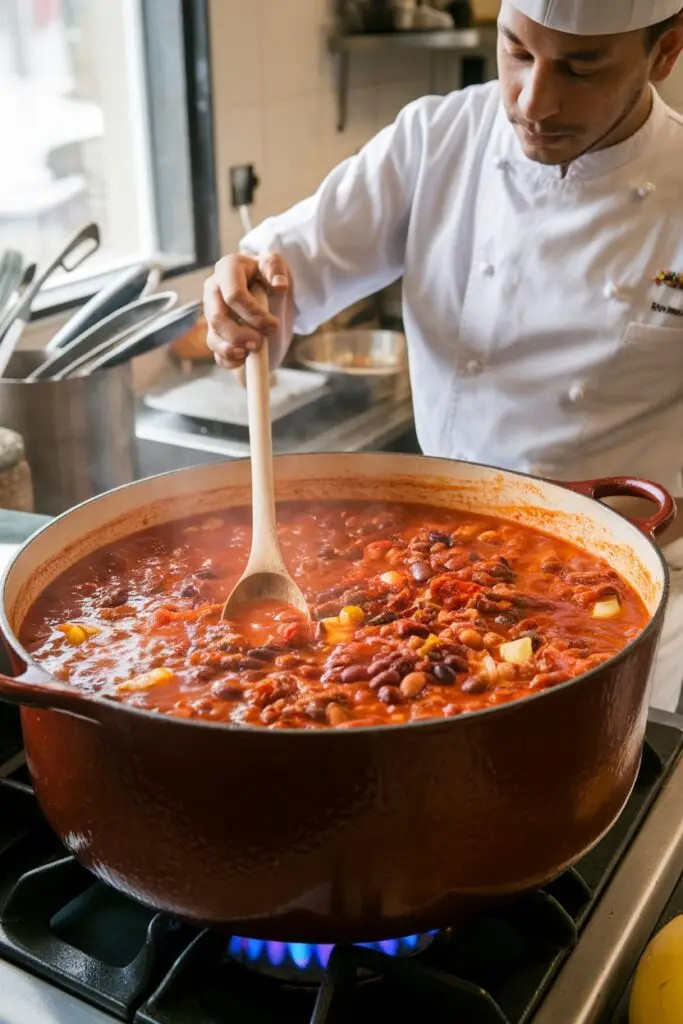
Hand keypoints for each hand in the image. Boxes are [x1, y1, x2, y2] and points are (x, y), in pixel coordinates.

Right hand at [203, 253, 290, 369]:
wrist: (266, 292)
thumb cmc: (269, 276)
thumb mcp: (275, 267)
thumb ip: (276, 270)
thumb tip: (280, 285)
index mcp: (228, 269)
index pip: (234, 295)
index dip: (254, 315)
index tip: (273, 326)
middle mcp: (213, 290)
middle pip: (218, 318)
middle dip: (239, 335)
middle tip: (259, 343)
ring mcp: (211, 312)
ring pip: (213, 337)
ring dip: (232, 350)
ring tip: (251, 353)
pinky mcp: (214, 332)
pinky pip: (216, 351)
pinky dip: (229, 360)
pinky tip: (244, 359)